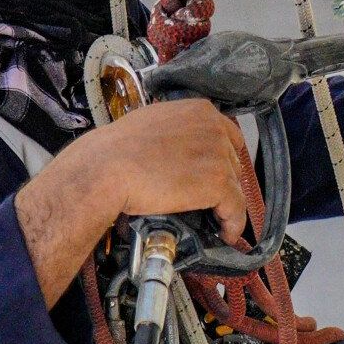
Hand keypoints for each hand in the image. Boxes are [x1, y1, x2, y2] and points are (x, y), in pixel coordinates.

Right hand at [14, 98, 251, 305]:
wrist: (108, 168)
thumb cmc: (118, 149)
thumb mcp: (153, 123)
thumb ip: (175, 131)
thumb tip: (179, 149)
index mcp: (199, 110)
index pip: (229, 136)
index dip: (224, 159)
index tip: (219, 174)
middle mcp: (214, 128)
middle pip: (233, 161)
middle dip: (224, 182)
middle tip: (212, 201)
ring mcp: (218, 155)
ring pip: (235, 186)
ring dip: (228, 205)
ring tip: (219, 221)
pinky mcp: (218, 183)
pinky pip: (236, 208)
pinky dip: (233, 223)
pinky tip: (226, 233)